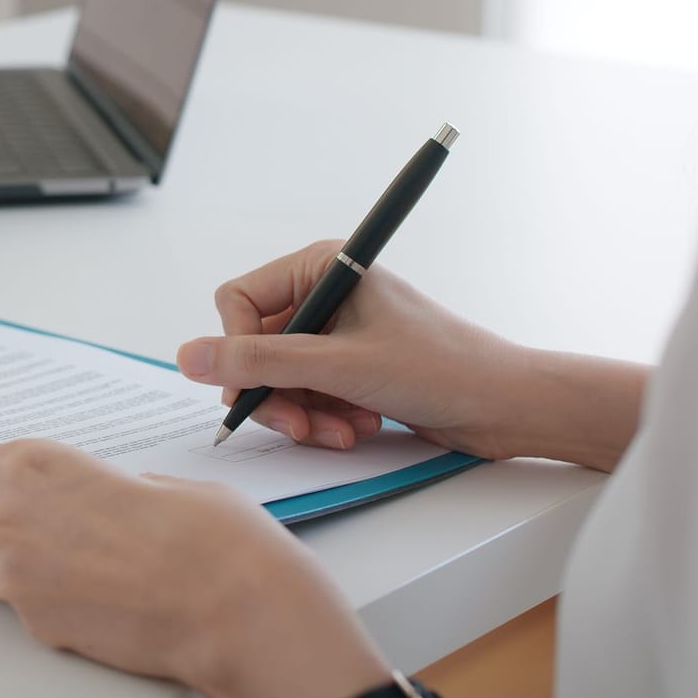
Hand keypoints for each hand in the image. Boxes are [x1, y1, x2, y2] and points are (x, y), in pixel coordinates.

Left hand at [0, 440, 389, 697]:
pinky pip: (35, 615)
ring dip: (28, 579)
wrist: (233, 605)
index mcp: (39, 465)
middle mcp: (13, 518)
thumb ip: (103, 486)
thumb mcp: (154, 481)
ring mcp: (19, 580)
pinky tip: (110, 606)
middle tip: (0, 541)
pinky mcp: (38, 629)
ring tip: (96, 579)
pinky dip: (60, 611)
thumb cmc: (208, 535)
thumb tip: (97, 500)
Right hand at [177, 241, 645, 469]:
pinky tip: (357, 429)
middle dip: (276, 392)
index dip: (239, 348)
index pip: (238, 301)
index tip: (255, 387)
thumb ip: (259, 363)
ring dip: (303, 413)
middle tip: (299, 426)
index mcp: (322, 266)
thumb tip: (190, 357)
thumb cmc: (442, 368)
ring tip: (342, 431)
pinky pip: (307, 395)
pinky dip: (324, 419)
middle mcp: (326, 294)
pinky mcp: (351, 368)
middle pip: (256, 347)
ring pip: (279, 378)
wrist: (508, 406)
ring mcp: (337, 333)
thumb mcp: (340, 367)